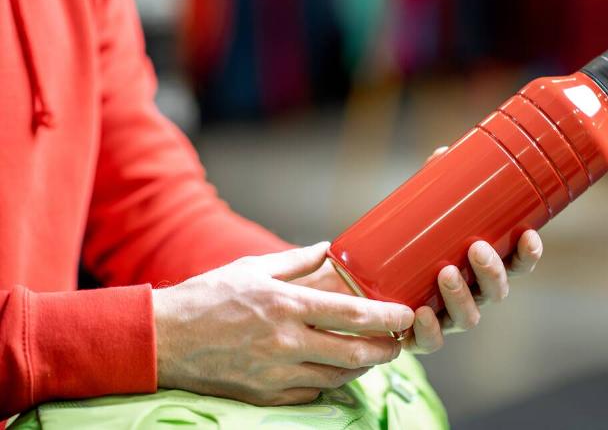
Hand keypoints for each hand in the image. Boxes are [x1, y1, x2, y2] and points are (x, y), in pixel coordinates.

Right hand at [152, 242, 413, 405]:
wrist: (164, 338)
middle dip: (385, 349)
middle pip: (353, 353)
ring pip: (336, 378)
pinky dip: (329, 384)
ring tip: (372, 354)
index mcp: (286, 305)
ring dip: (361, 368)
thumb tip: (329, 248)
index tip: (406, 313)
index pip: (351, 314)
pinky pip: (311, 395)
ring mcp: (275, 374)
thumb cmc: (209, 296)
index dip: (386, 316)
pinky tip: (335, 371)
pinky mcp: (264, 396)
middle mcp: (286, 342)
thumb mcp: (253, 267)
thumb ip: (297, 261)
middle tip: (398, 342)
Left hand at [294, 147, 543, 355]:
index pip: (516, 265)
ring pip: (469, 317)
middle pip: (496, 292)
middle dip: (492, 271)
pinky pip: (430, 342)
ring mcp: (447, 318)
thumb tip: (443, 153)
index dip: (527, 254)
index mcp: (482, 269)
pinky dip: (428, 330)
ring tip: (445, 273)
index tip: (529, 234)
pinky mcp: (419, 336)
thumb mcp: (422, 214)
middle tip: (476, 247)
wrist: (363, 284)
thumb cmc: (407, 244)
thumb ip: (434, 187)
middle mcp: (472, 295)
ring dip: (462, 296)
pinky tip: (420, 313)